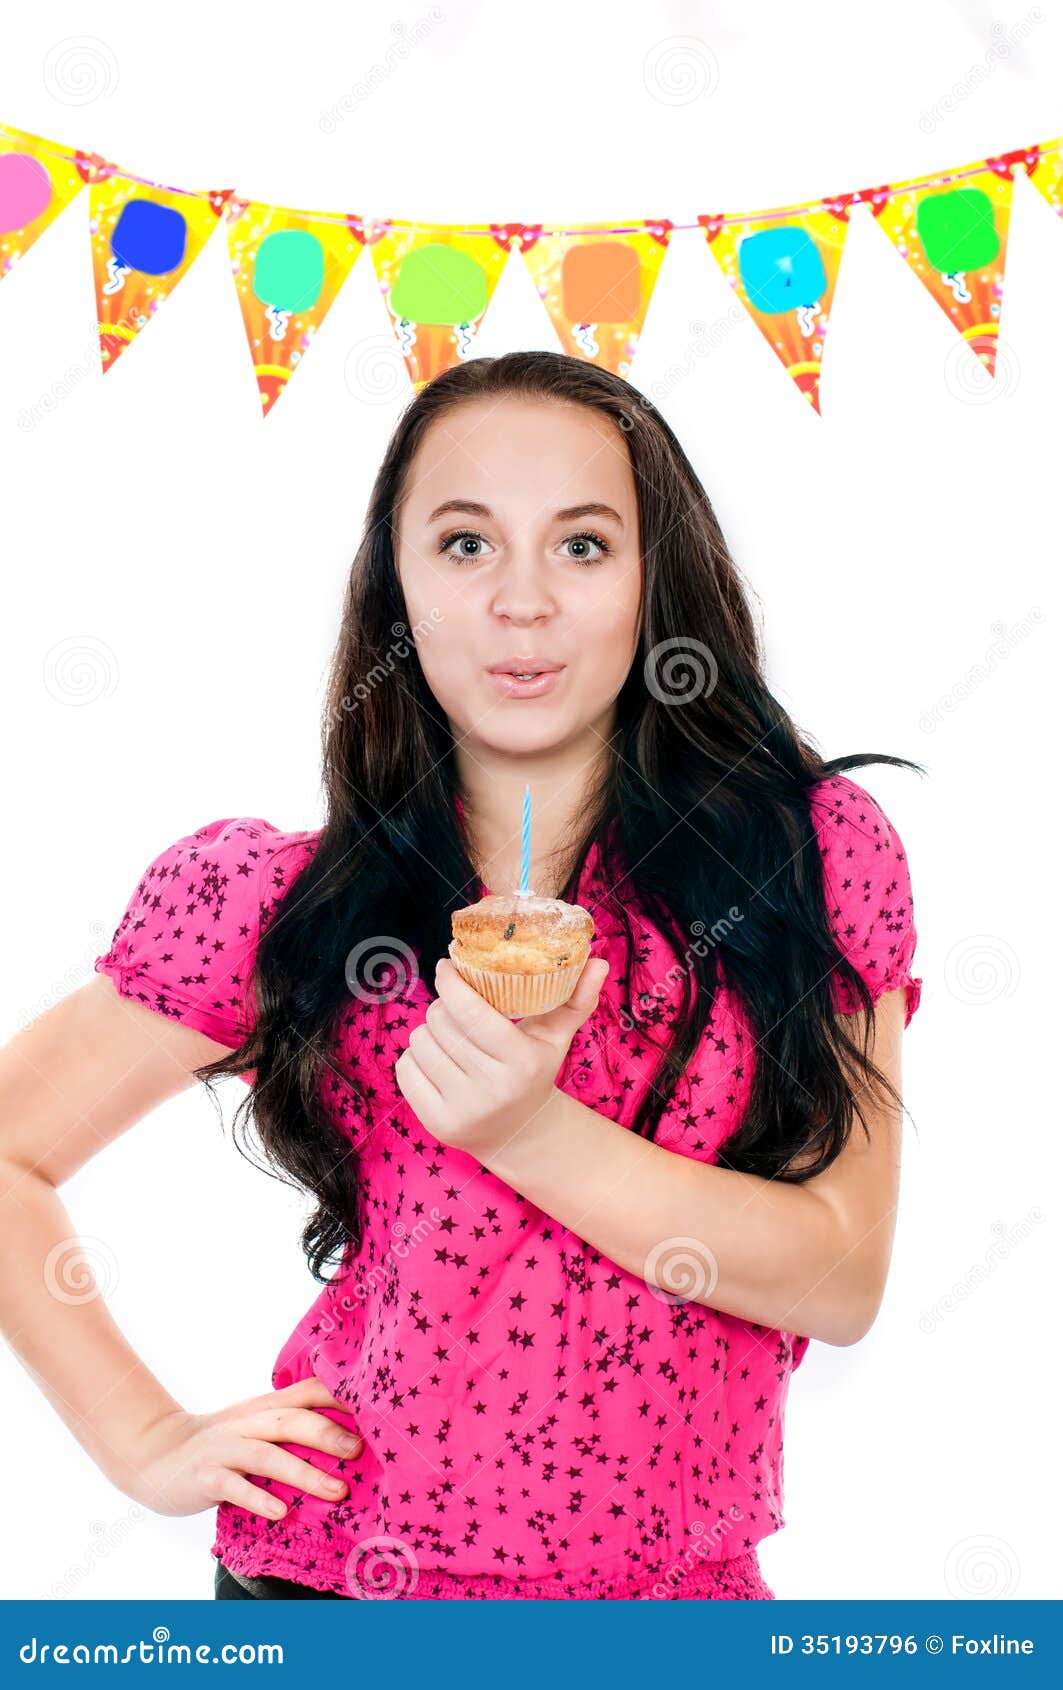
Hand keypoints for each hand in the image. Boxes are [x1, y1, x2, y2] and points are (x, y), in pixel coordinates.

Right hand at [111, 1377, 364, 1521]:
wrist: (156, 1454)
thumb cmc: (222, 1444)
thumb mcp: (258, 1425)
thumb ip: (295, 1425)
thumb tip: (354, 1438)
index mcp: (266, 1407)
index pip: (308, 1391)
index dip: (341, 1393)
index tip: (378, 1404)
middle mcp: (249, 1422)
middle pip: (292, 1420)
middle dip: (328, 1433)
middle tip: (361, 1449)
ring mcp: (226, 1449)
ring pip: (268, 1455)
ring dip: (304, 1473)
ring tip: (337, 1491)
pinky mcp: (206, 1476)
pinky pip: (234, 1487)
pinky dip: (258, 1498)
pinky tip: (280, 1512)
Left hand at [394, 952, 609, 1161]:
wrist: (518, 1134)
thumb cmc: (535, 1071)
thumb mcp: (556, 1036)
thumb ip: (576, 998)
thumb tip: (599, 961)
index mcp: (522, 1062)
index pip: (472, 1013)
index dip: (452, 984)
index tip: (446, 967)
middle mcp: (492, 1088)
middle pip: (441, 1023)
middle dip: (442, 1006)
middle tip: (453, 1005)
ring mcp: (462, 1109)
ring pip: (420, 1043)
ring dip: (427, 1030)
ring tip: (448, 1035)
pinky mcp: (436, 1124)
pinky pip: (405, 1069)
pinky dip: (415, 1056)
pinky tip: (436, 1059)